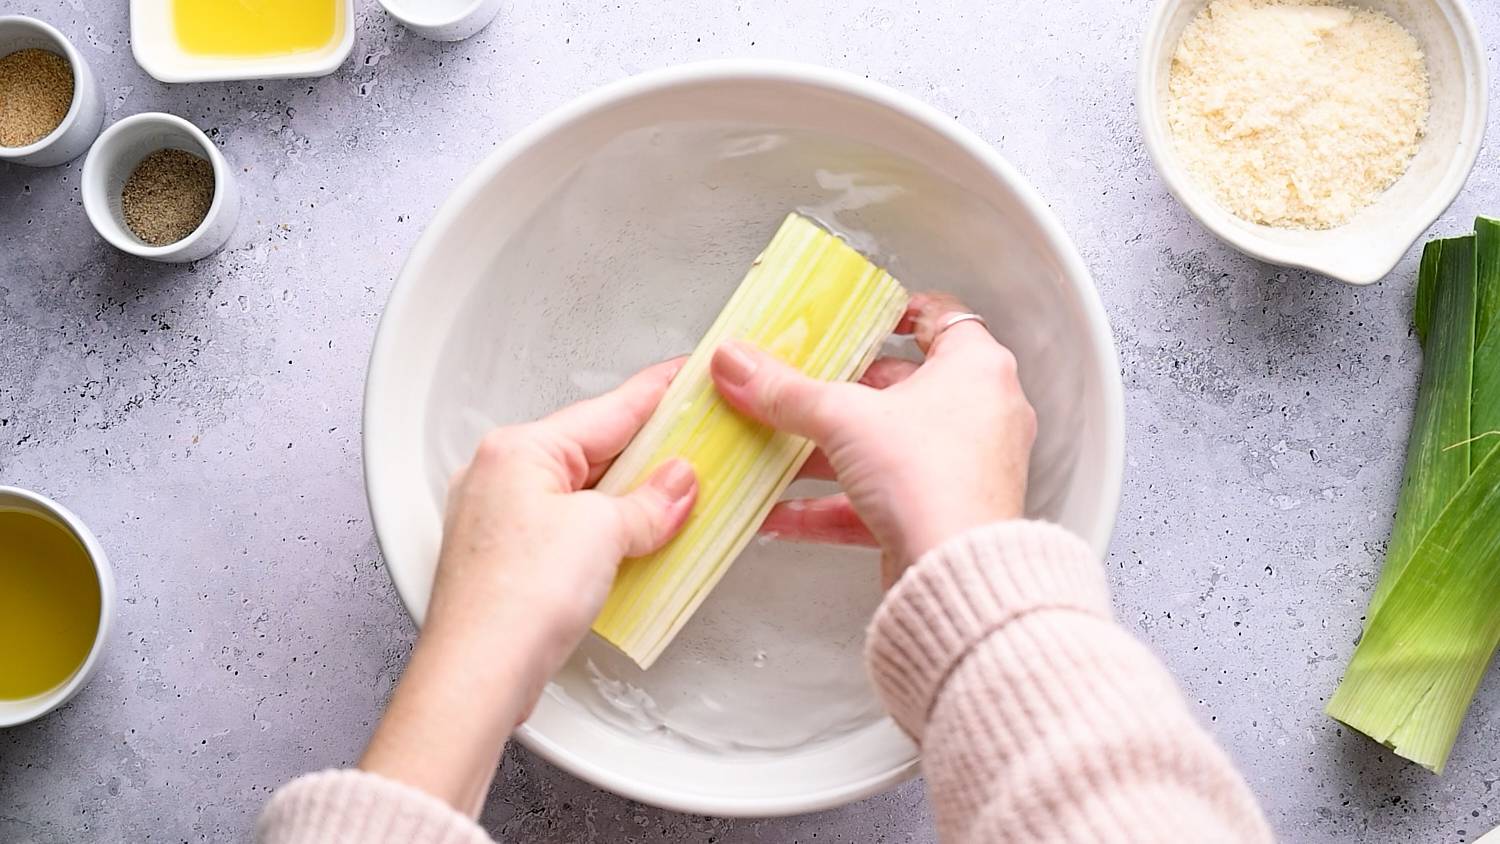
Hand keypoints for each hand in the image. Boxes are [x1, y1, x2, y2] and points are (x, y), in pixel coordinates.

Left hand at [360, 359, 696, 813]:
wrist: (476, 675)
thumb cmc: (515, 599)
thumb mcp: (603, 532)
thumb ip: (650, 501)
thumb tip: (679, 482)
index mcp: (518, 449)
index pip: (608, 409)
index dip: (659, 393)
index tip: (691, 377)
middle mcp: (500, 475)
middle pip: (594, 449)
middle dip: (649, 452)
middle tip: (700, 444)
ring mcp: (500, 519)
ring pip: (581, 491)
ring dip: (629, 497)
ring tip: (679, 499)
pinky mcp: (507, 559)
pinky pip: (569, 526)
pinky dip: (605, 530)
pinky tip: (636, 543)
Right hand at [712, 292, 1034, 586]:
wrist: (956, 576)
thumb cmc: (933, 480)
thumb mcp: (843, 418)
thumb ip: (784, 391)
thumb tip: (738, 364)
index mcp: (976, 368)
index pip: (941, 318)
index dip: (898, 312)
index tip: (858, 318)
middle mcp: (980, 414)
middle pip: (900, 389)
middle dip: (840, 394)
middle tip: (799, 385)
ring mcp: (962, 469)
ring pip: (885, 449)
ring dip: (827, 454)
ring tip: (776, 452)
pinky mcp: (940, 516)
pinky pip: (879, 501)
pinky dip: (832, 505)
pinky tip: (782, 515)